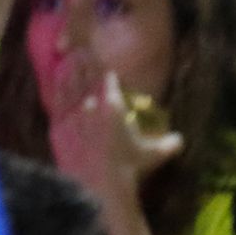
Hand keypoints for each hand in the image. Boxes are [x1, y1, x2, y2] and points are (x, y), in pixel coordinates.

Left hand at [44, 57, 180, 199]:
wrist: (99, 184)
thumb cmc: (129, 168)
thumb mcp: (152, 155)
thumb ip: (168, 144)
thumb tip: (181, 139)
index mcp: (113, 105)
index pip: (108, 80)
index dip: (105, 70)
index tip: (104, 64)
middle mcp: (91, 103)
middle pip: (86, 77)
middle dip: (84, 62)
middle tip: (81, 50)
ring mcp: (72, 113)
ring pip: (69, 85)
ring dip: (69, 70)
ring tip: (68, 58)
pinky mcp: (58, 125)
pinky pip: (56, 101)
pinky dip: (56, 88)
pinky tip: (55, 80)